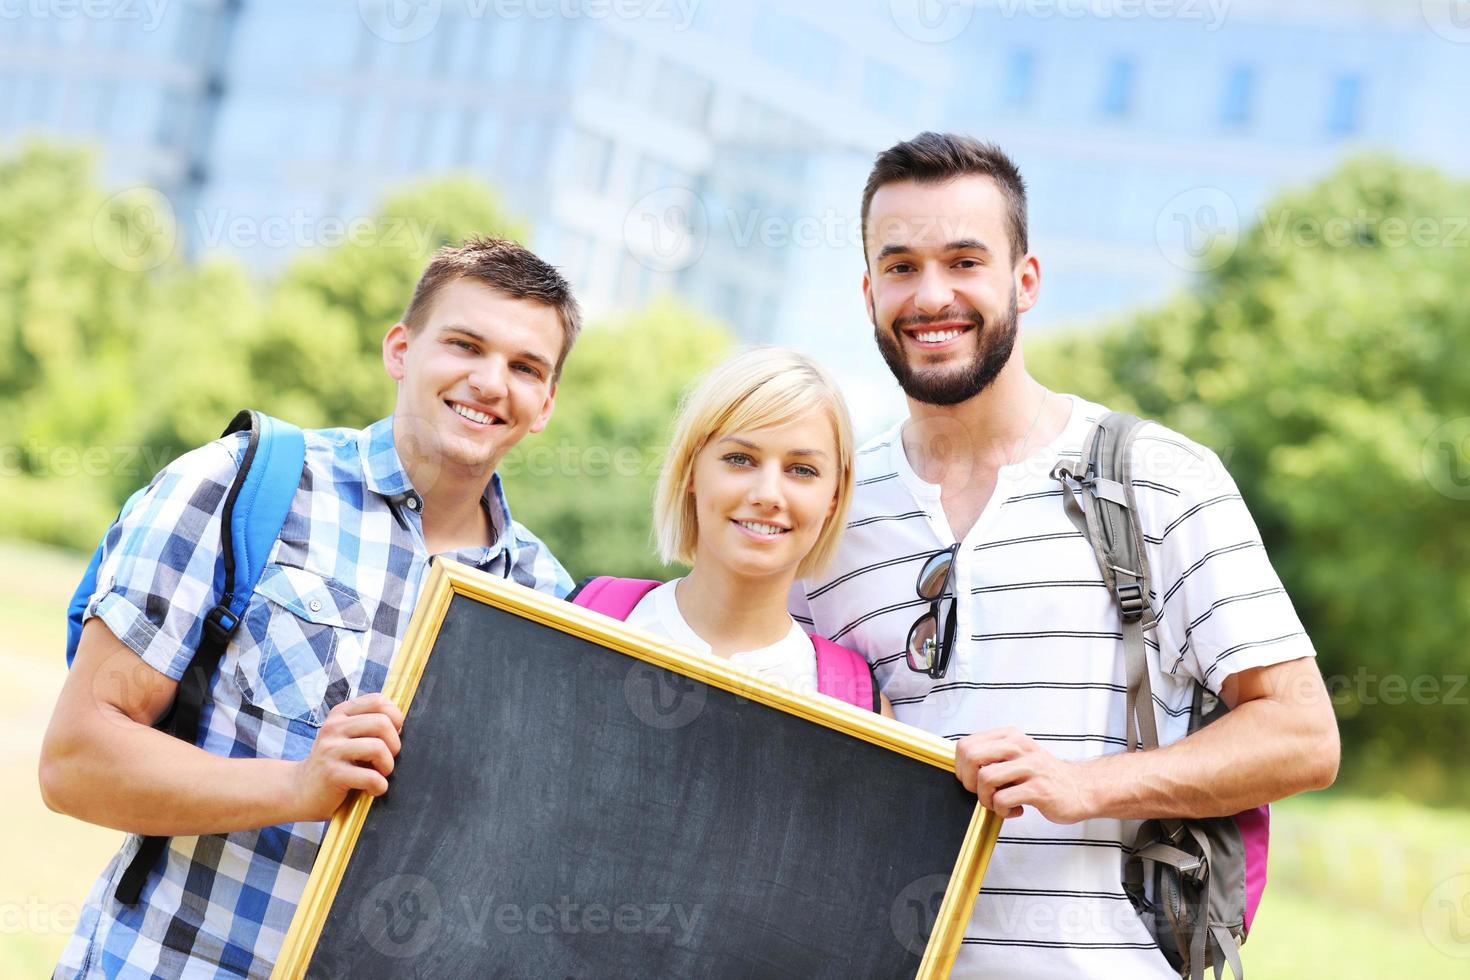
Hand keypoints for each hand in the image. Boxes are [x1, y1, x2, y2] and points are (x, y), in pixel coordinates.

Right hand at [289, 694, 404, 821]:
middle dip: (394, 745)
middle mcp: (334, 727)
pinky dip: (379, 786)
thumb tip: (402, 724)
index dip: (395, 718)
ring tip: (379, 775)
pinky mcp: (332, 774)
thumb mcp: (347, 736)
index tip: (390, 737)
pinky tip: (370, 789)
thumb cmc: (334, 764)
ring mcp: (331, 749)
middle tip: (385, 760)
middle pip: (383, 723)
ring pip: (378, 747)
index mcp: (341, 713)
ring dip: (387, 766)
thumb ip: (369, 725)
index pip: (379, 701)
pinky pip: (371, 777)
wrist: (299, 791)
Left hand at [954, 727, 1095, 823]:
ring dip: (986, 799)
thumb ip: (991, 756)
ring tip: (999, 803)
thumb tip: (960, 767)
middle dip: (968, 782)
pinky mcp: (1039, 789)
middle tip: (982, 793)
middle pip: (971, 757)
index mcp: (1009, 736)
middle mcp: (1019, 746)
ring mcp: (1030, 767)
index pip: (965, 745)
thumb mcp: (1016, 755)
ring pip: (985, 779)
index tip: (972, 780)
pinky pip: (1003, 799)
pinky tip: (1014, 810)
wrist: (1080, 788)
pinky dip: (1002, 811)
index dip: (961, 767)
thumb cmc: (1042, 775)